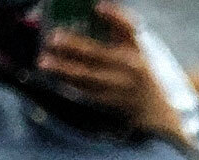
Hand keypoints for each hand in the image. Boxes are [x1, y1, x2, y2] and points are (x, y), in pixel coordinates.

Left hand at [37, 3, 183, 141]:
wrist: (154, 111)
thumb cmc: (138, 72)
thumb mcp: (135, 49)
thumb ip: (116, 29)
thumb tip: (93, 8)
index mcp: (136, 50)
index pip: (128, 30)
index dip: (115, 17)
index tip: (98, 7)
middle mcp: (131, 69)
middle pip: (101, 55)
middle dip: (76, 47)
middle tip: (53, 38)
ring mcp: (121, 88)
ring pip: (89, 77)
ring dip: (65, 70)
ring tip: (44, 62)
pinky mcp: (111, 103)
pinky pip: (86, 92)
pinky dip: (69, 84)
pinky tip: (54, 75)